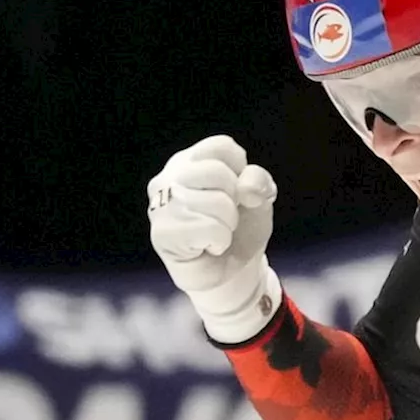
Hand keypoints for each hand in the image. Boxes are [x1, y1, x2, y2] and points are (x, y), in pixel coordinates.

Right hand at [148, 135, 282, 342]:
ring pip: (216, 202)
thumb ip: (258, 182)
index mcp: (189, 161)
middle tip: (226, 218)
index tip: (235, 193)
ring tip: (217, 233)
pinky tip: (209, 246)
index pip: (222, 147)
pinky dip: (220, 240)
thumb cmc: (241, 229)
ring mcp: (160, 205)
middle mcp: (168, 177)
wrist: (232, 272)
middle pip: (218, 172)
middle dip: (235, 201)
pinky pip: (209, 227)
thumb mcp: (259, 199)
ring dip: (229, 224)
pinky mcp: (162, 233)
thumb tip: (246, 188)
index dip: (241, 171)